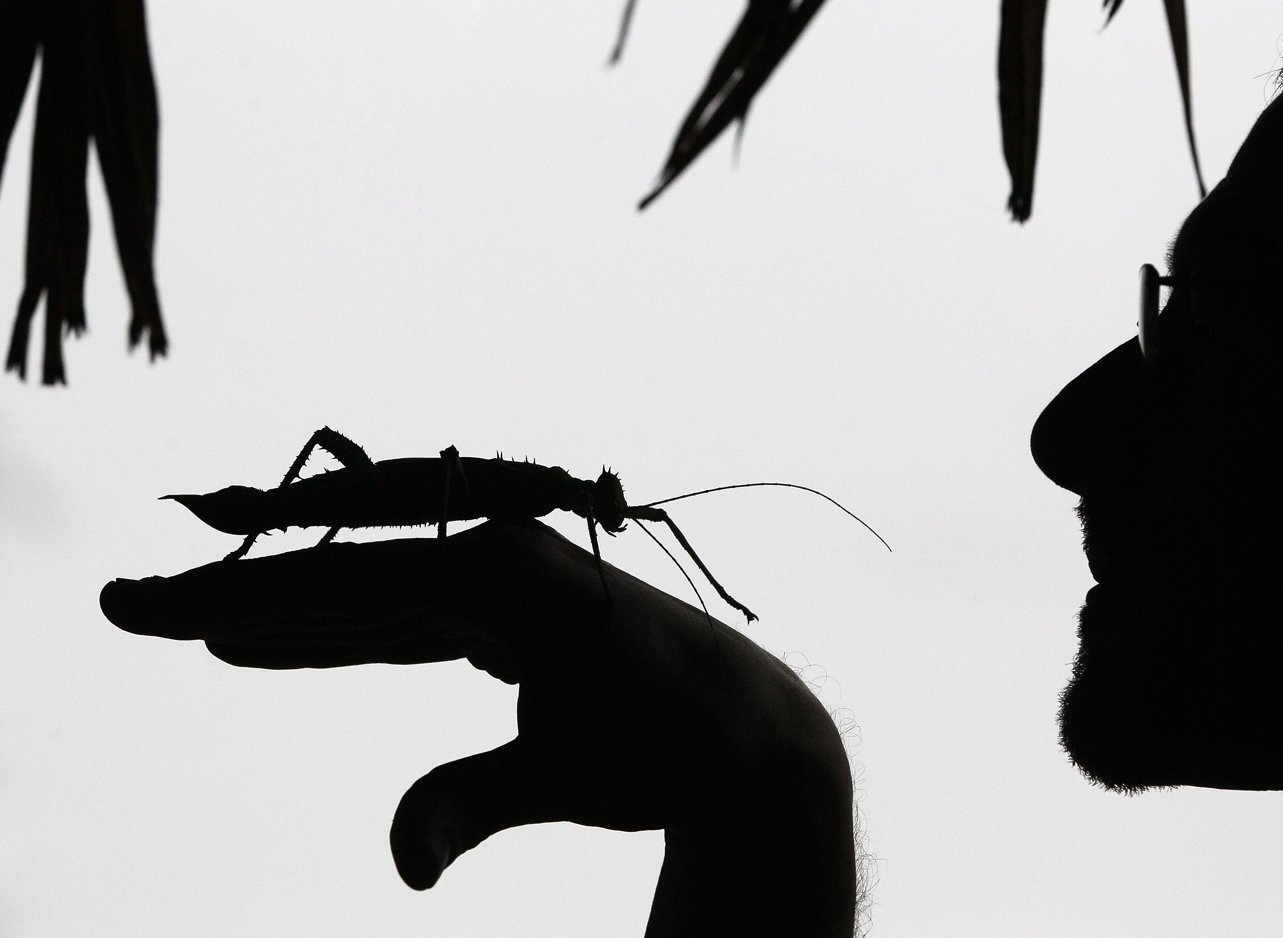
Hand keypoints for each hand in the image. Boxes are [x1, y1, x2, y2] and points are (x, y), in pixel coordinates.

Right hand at [101, 520, 855, 937]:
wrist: (742, 731)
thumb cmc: (664, 751)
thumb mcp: (574, 775)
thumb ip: (481, 802)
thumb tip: (404, 864)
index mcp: (505, 577)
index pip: (348, 587)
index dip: (244, 603)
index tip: (153, 611)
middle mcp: (498, 558)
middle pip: (343, 581)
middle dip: (238, 598)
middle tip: (133, 608)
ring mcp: (503, 580)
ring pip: (367, 600)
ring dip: (283, 618)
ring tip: (195, 632)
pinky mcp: (506, 612)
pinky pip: (403, 622)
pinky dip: (341, 637)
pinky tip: (281, 650)